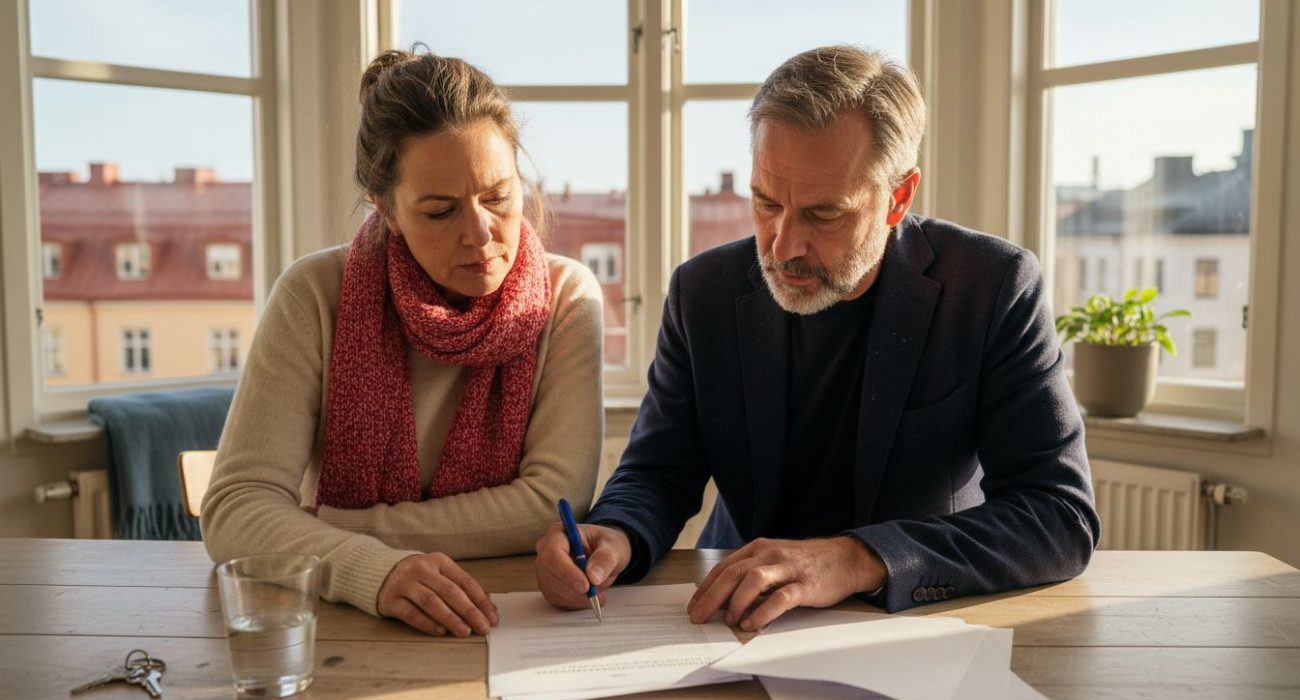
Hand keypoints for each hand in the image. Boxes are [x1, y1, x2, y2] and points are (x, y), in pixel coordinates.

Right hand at [376, 552, 498, 636]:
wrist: (378, 572)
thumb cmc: (417, 576)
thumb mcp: (439, 573)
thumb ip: (460, 588)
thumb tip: (487, 608)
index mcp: (439, 561)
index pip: (465, 581)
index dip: (480, 601)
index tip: (492, 617)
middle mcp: (422, 570)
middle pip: (450, 592)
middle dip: (470, 612)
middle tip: (483, 628)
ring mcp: (405, 584)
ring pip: (431, 602)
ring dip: (450, 618)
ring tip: (465, 631)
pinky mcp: (391, 599)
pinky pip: (411, 613)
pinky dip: (427, 623)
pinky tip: (440, 631)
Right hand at [535, 522, 631, 609]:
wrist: (607, 554)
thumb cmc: (607, 545)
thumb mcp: (614, 546)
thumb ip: (605, 558)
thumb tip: (594, 576)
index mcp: (559, 533)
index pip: (553, 553)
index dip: (566, 572)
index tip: (585, 585)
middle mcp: (546, 551)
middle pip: (549, 574)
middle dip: (573, 589)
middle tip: (596, 596)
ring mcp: (546, 570)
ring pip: (552, 590)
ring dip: (575, 598)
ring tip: (598, 596)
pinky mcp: (550, 586)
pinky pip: (557, 600)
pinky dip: (574, 603)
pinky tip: (589, 599)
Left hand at [688, 536, 885, 630]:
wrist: (845, 558)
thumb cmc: (805, 563)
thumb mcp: (773, 560)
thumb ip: (750, 574)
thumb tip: (722, 600)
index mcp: (758, 548)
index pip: (723, 567)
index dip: (705, 588)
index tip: (694, 606)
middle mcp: (770, 554)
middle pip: (732, 573)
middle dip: (711, 597)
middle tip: (699, 616)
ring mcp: (788, 568)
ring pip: (753, 580)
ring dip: (736, 601)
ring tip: (729, 620)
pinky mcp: (805, 584)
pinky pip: (780, 598)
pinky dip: (763, 611)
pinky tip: (753, 623)